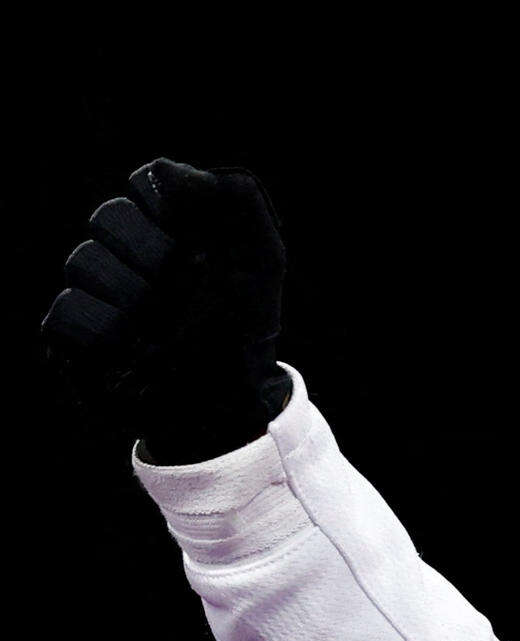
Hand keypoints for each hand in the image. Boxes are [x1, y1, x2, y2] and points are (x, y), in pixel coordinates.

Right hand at [40, 159, 290, 463]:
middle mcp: (126, 256)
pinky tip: (136, 349)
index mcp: (167, 230)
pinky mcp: (73, 336)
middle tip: (186, 290)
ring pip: (83, 260)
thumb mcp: (261, 258)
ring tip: (164, 327)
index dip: (169, 209)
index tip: (200, 244)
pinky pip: (66, 311)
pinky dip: (107, 331)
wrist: (232, 397)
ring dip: (136, 297)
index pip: (145, 187)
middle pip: (106, 218)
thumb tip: (163, 172)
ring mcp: (97, 293)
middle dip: (152, 253)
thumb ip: (235, 197)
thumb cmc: (245, 326)